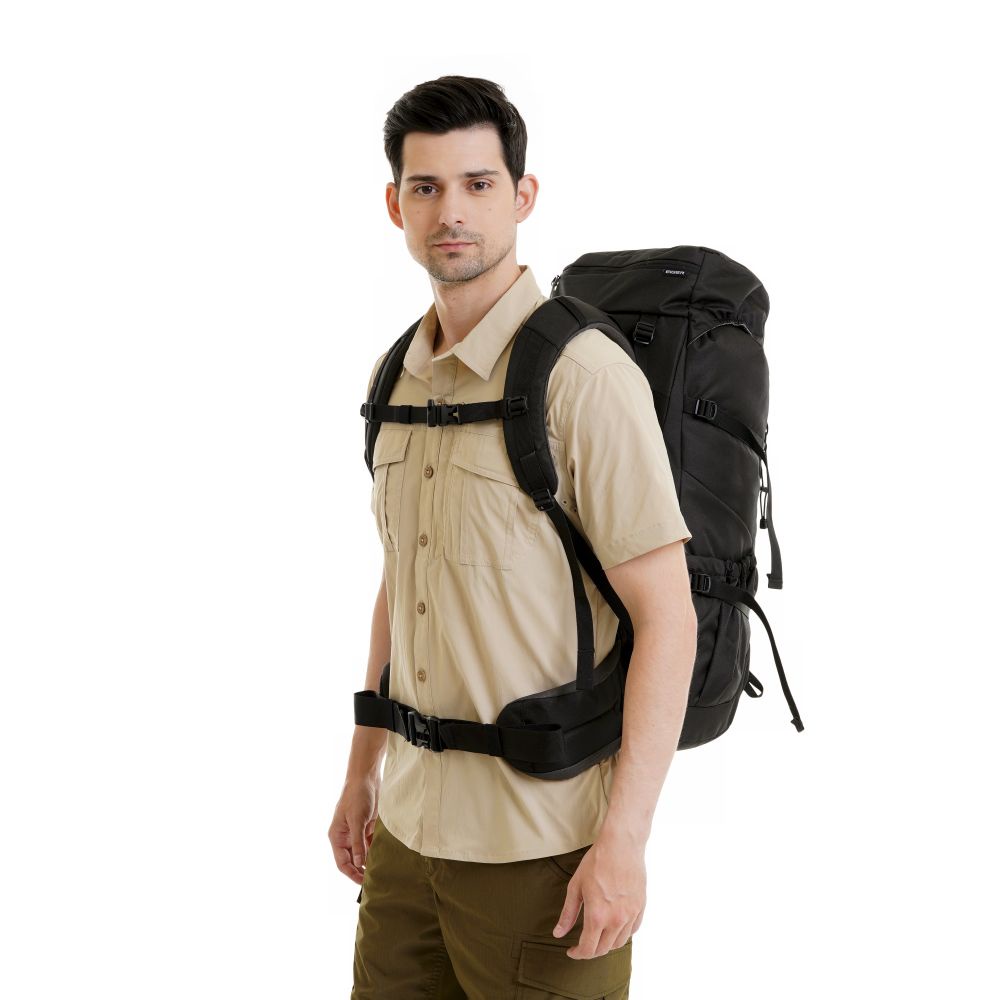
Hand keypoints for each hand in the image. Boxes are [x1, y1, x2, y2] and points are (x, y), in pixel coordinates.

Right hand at [328, 776, 379, 884]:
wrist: (367, 778)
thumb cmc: (357, 796)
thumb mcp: (357, 820)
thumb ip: (357, 842)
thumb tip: (358, 862)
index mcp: (337, 836)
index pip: (342, 862)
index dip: (352, 874)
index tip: (363, 882)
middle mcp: (345, 837)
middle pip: (352, 861)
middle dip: (361, 870)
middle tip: (375, 880)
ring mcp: (356, 833)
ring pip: (362, 854)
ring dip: (370, 861)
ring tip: (381, 872)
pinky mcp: (367, 828)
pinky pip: (370, 845)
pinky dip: (375, 851)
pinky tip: (384, 858)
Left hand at [551, 829, 645, 958]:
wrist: (621, 844)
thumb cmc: (596, 862)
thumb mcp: (576, 886)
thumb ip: (568, 913)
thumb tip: (558, 934)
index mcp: (597, 916)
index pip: (588, 949)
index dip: (578, 954)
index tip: (571, 951)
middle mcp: (616, 920)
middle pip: (604, 949)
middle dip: (591, 951)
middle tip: (582, 945)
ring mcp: (630, 914)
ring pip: (619, 942)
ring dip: (606, 944)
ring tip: (597, 936)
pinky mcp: (640, 907)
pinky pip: (632, 930)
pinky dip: (622, 934)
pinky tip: (614, 926)